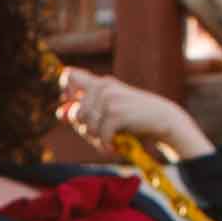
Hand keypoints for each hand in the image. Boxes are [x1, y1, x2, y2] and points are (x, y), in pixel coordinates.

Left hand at [56, 67, 213, 160]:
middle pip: (76, 114)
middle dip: (87, 130)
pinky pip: (100, 134)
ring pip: (86, 126)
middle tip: (103, 134)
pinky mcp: (116, 111)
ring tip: (111, 138)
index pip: (68, 76)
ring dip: (98, 138)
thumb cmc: (132, 118)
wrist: (161, 119)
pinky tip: (115, 144)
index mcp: (100, 82)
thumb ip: (85, 111)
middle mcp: (103, 86)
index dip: (65, 92)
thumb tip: (60, 113)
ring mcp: (109, 98)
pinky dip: (107, 144)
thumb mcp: (107, 112)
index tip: (74, 105)